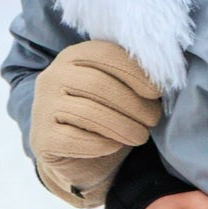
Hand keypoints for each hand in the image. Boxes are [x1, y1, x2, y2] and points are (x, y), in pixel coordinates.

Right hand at [29, 39, 162, 207]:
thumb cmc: (107, 113)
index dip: (136, 72)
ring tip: (141, 136)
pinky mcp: (41, 137)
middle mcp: (53, 76)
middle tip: (154, 119)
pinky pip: (74, 140)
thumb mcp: (121, 88)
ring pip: (89, 113)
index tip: (158, 91)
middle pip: (99, 85)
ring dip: (123, 126)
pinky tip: (114, 145)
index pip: (107, 55)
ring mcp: (42, 107)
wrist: (78, 153)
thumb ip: (135, 75)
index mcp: (75, 56)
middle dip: (134, 104)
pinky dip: (101, 144)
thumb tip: (166, 76)